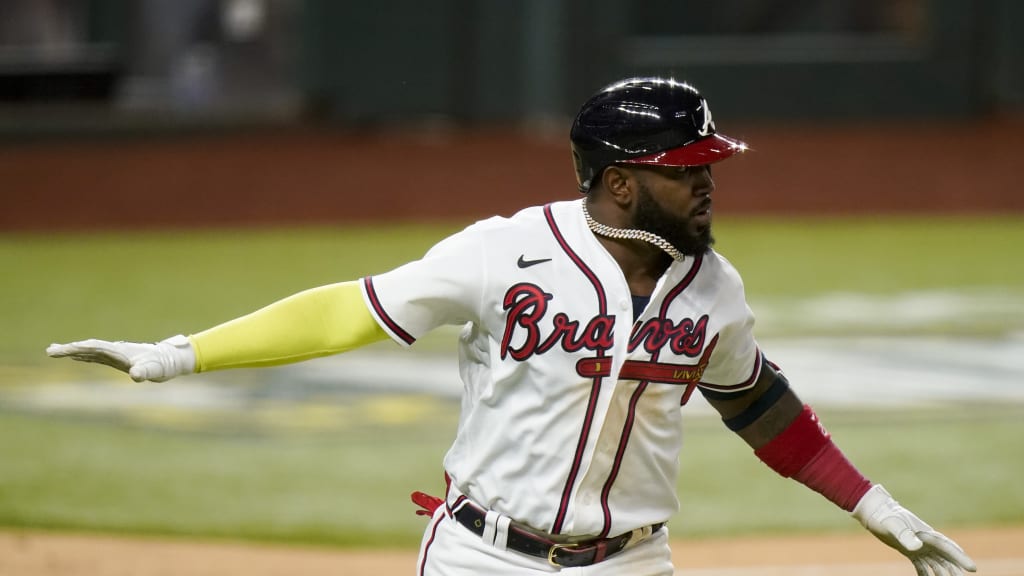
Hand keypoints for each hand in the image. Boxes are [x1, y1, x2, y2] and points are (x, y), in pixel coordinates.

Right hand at [47, 335, 195, 382]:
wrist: (171, 361)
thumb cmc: (162, 365)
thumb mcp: (154, 370)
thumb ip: (145, 371)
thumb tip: (136, 375)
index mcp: (119, 350)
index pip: (93, 347)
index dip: (76, 348)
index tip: (61, 350)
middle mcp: (115, 350)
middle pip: (88, 347)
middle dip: (69, 349)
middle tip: (49, 350)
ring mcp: (116, 354)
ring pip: (90, 351)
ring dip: (74, 351)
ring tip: (55, 351)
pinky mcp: (119, 359)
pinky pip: (97, 356)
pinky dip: (84, 355)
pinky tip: (77, 357)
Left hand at [852, 484, 976, 574]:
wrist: (874, 512)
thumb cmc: (885, 516)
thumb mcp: (894, 525)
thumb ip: (905, 535)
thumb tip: (917, 547)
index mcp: (927, 535)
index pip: (948, 548)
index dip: (961, 558)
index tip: (972, 568)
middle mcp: (926, 541)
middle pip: (946, 559)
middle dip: (955, 571)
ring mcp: (919, 546)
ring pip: (936, 564)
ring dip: (943, 575)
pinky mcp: (910, 550)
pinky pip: (922, 566)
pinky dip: (926, 575)